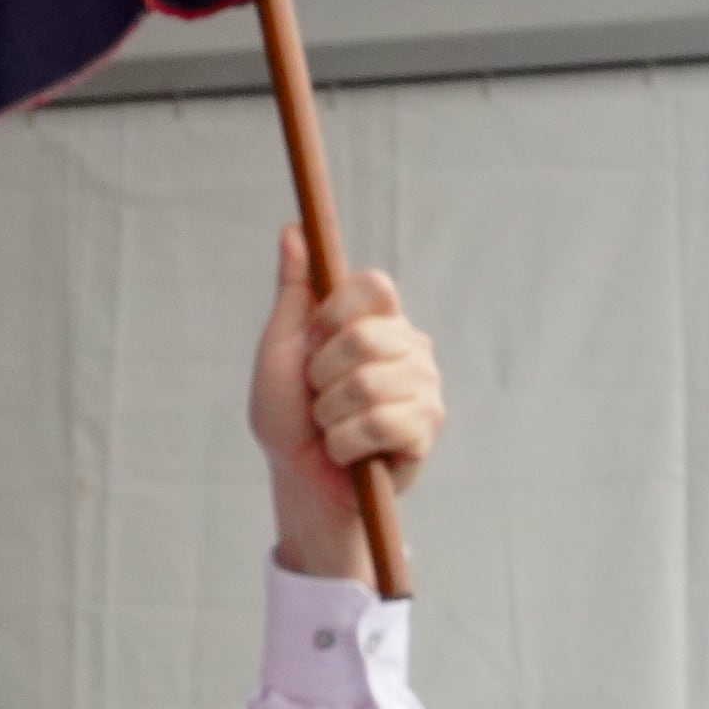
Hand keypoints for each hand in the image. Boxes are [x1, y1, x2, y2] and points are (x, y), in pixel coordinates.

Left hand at [246, 231, 441, 578]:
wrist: (300, 480)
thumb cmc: (289, 416)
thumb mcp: (281, 350)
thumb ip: (292, 292)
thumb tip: (293, 228)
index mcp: (378, 320)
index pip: (373, 286)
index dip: (334, 314)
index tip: (314, 342)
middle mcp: (410, 346)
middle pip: (365, 337)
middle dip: (321, 376)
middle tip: (319, 397)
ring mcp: (425, 386)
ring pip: (367, 384)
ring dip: (328, 415)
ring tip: (332, 426)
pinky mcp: (427, 427)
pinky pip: (380, 423)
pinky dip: (345, 443)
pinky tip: (350, 451)